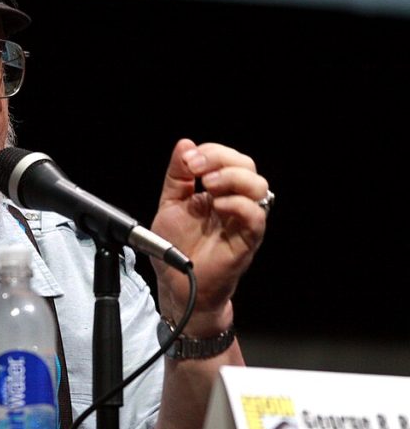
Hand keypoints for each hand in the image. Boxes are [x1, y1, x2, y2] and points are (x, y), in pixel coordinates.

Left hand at [150, 139, 268, 332]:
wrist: (177, 283)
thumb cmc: (176, 246)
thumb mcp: (170, 203)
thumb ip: (177, 176)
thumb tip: (185, 144)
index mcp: (218, 191)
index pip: (228, 158)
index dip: (211, 152)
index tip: (188, 161)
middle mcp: (234, 202)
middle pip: (247, 166)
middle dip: (222, 159)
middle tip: (198, 169)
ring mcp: (243, 220)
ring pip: (259, 187)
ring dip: (232, 178)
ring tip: (209, 185)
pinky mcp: (247, 240)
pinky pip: (256, 216)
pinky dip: (238, 204)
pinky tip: (217, 206)